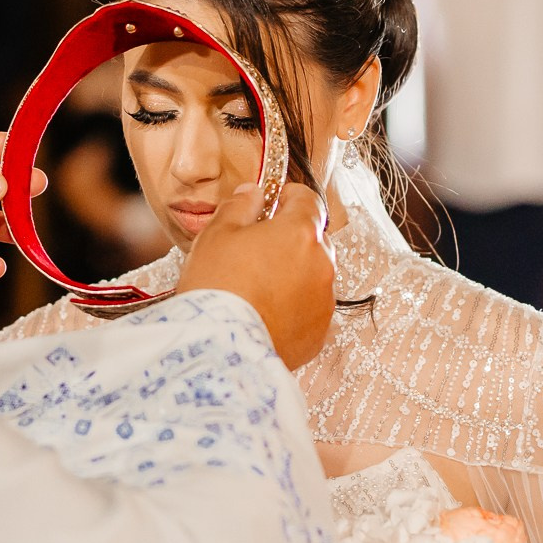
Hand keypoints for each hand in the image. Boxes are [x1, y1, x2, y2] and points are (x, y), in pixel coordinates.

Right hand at [176, 183, 335, 368]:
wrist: (220, 349)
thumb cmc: (217, 286)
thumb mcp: (217, 234)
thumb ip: (240, 205)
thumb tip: (254, 192)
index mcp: (300, 232)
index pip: (307, 199)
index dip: (287, 196)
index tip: (271, 203)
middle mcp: (322, 263)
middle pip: (313, 238)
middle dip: (290, 239)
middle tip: (256, 250)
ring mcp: (324, 301)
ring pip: (313, 275)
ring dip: (294, 274)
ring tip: (257, 287)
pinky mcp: (319, 333)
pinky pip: (310, 310)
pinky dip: (294, 307)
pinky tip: (265, 313)